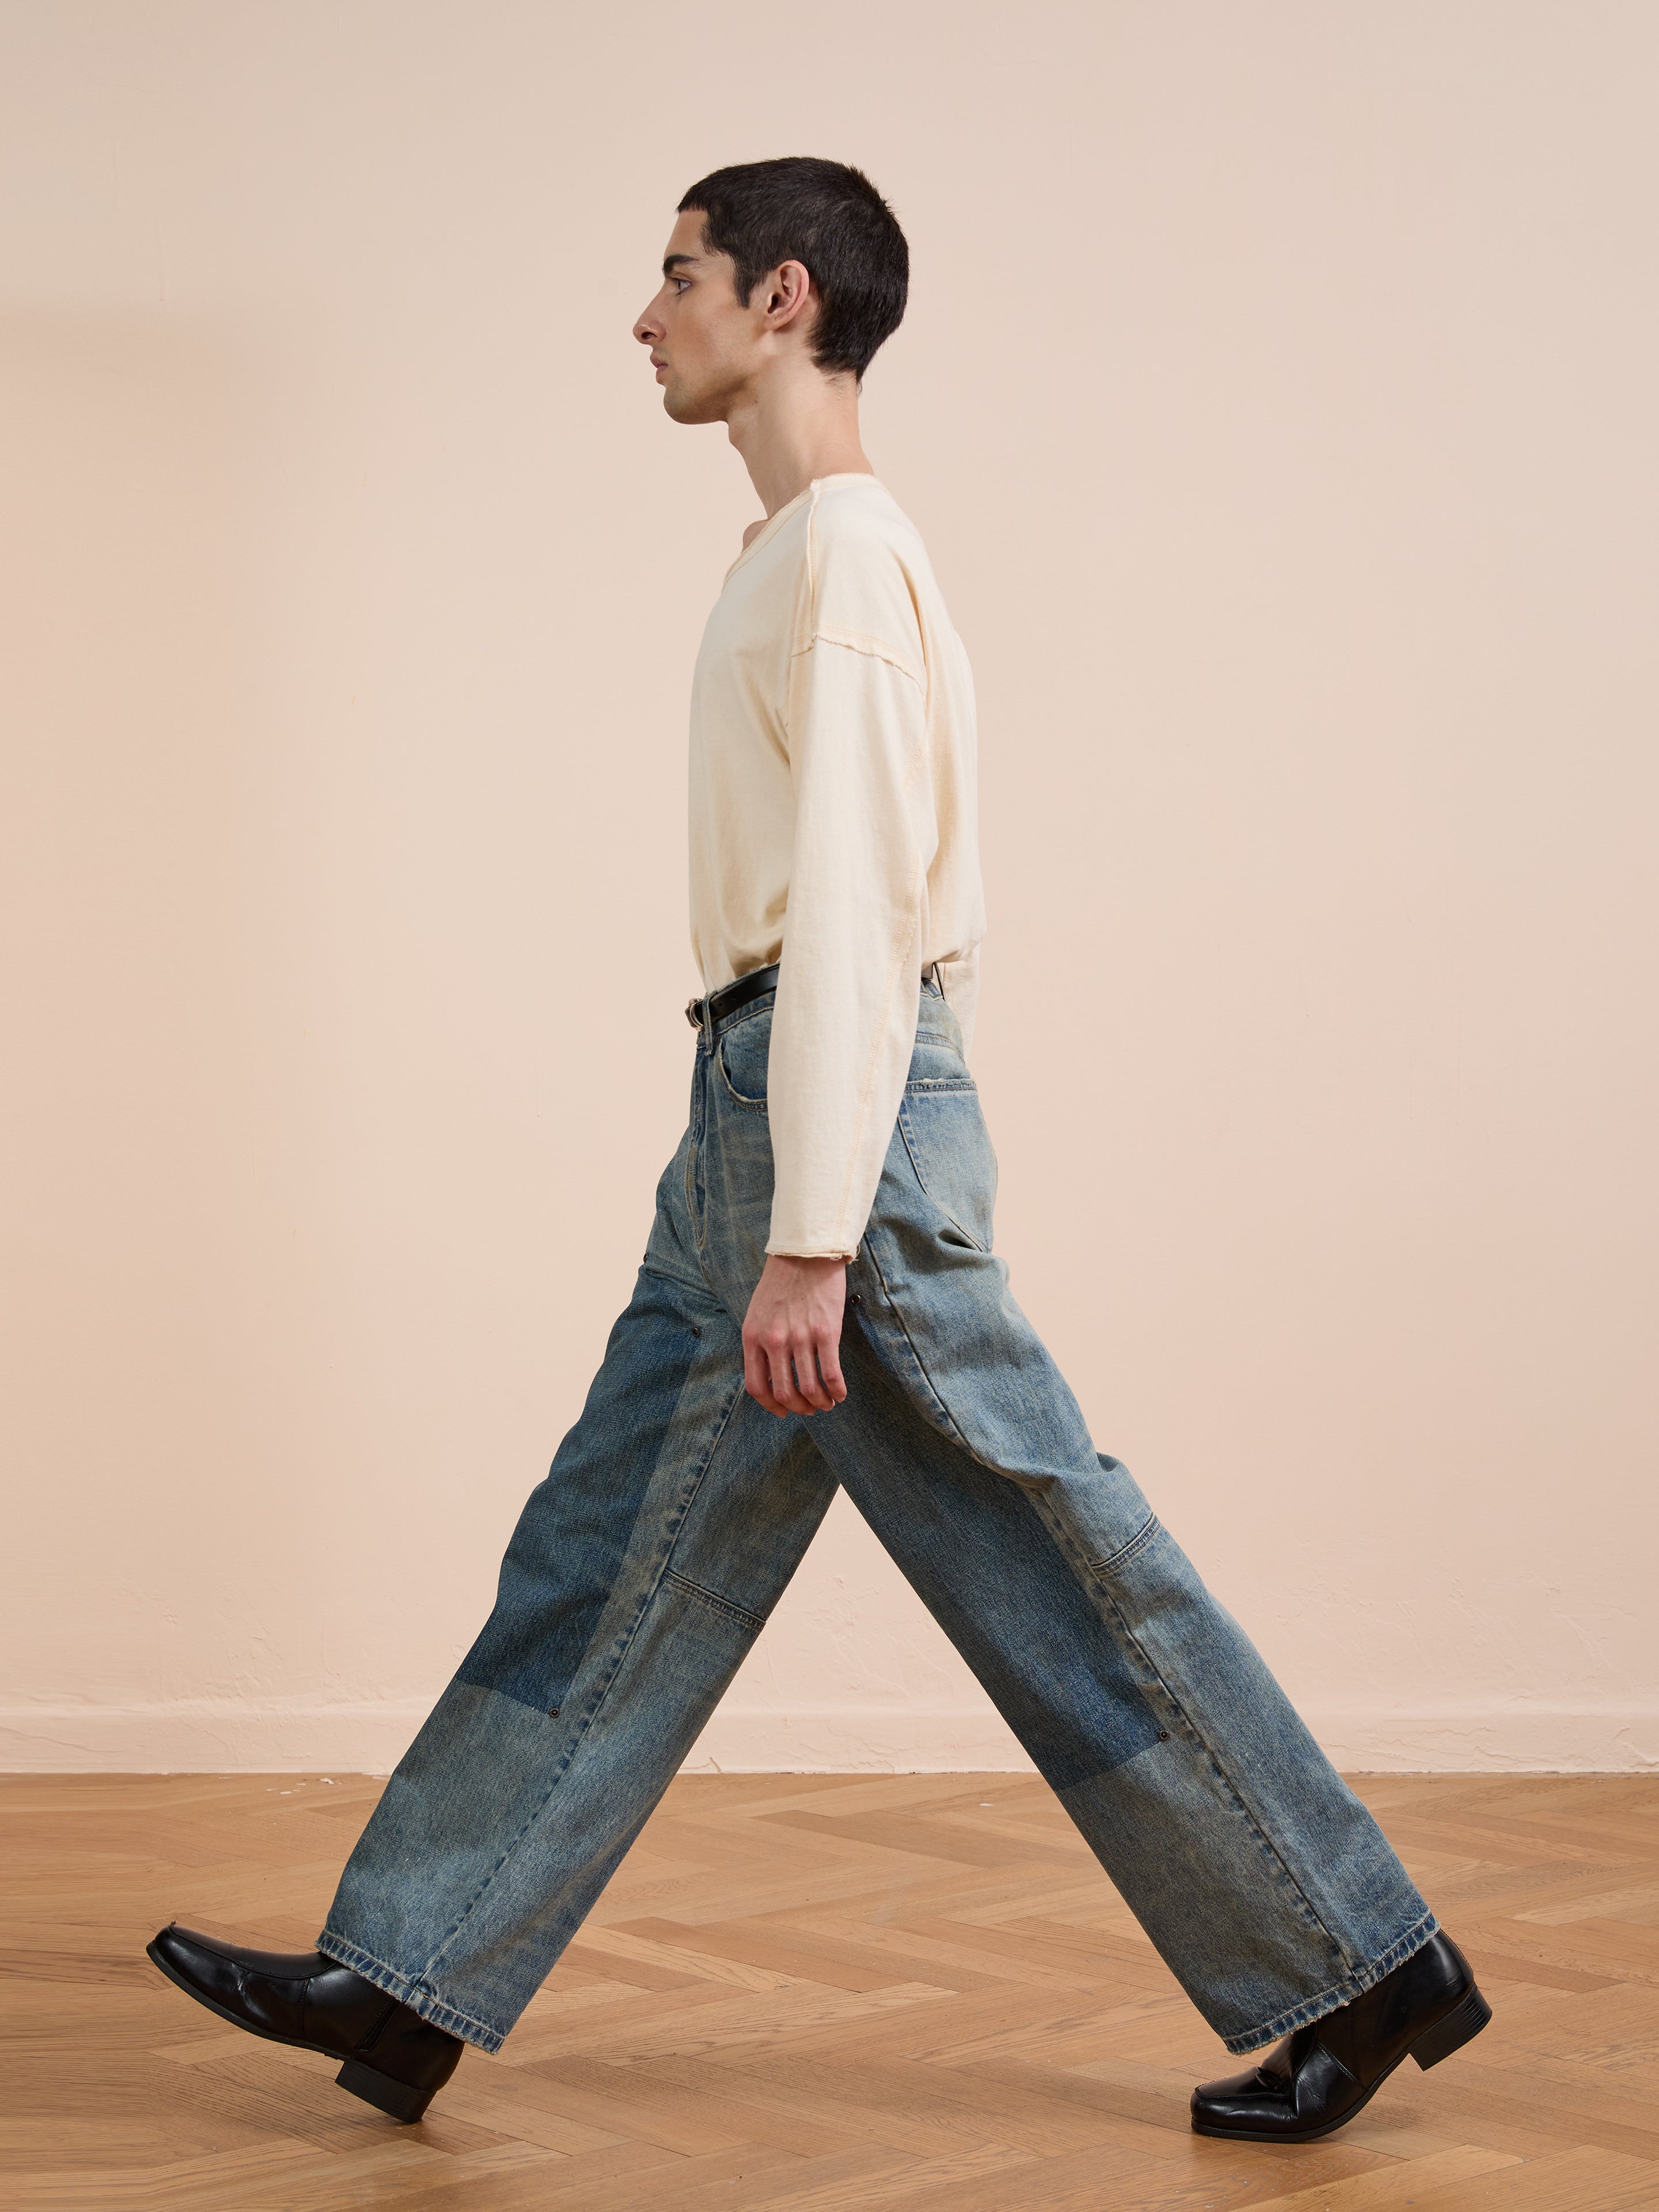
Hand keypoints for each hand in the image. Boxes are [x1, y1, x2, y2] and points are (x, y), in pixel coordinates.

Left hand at [741, 1254, 848, 1415]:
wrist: (805, 1254)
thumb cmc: (781, 1282)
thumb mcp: (757, 1313)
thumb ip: (759, 1342)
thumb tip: (770, 1375)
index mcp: (753, 1337)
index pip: (757, 1386)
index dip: (771, 1406)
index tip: (783, 1411)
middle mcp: (774, 1341)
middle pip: (785, 1393)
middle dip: (799, 1408)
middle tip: (809, 1409)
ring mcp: (800, 1338)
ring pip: (809, 1388)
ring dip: (820, 1403)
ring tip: (827, 1403)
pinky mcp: (826, 1332)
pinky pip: (831, 1374)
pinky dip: (836, 1390)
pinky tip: (840, 1394)